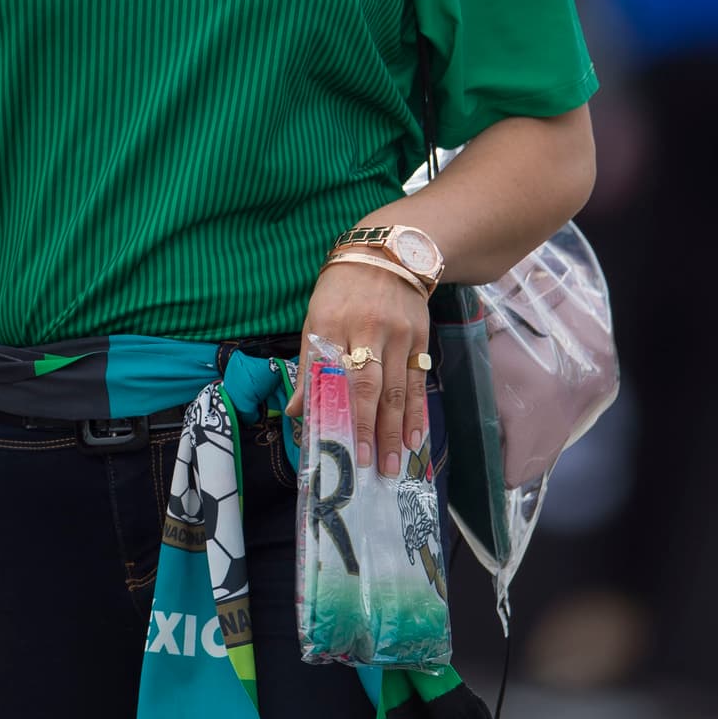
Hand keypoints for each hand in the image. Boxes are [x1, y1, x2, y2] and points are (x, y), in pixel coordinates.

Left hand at [283, 256, 429, 476]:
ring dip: (394, 431)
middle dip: (369, 429)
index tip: (336, 445)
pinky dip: (417, 412)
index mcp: (331, 323)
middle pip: (369, 387)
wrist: (386, 252)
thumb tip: (297, 411)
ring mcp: (398, 334)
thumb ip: (309, 364)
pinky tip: (415, 438)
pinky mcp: (420, 338)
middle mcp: (367, 329)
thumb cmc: (340, 291)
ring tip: (391, 464)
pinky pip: (418, 381)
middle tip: (368, 466)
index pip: (332, 374)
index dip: (336, 411)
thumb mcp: (315, 317)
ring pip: (398, 389)